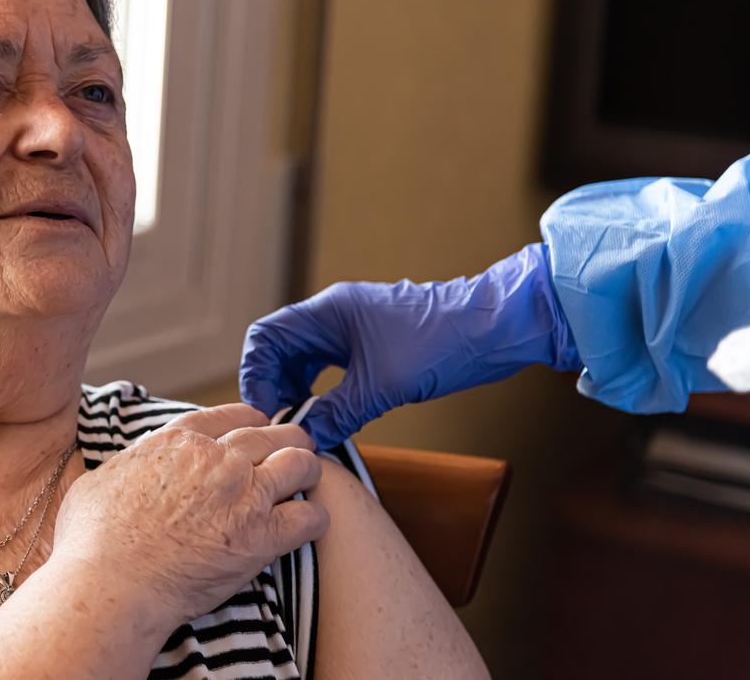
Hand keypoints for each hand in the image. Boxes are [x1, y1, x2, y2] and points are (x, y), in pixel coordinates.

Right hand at [51, 404, 327, 628]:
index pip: (232, 415)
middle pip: (272, 433)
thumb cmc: (92, 542)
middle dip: (287, 439)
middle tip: (293, 451)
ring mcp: (243, 495)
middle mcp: (217, 459)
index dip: (251, 420)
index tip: (258, 428)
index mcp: (179, 441)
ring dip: (307, 471)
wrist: (110, 585)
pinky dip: (315, 519)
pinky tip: (311, 524)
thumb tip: (123, 469)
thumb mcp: (99, 482)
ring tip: (308, 481)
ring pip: (300, 463)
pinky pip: (309, 517)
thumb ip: (126, 467)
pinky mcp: (260, 538)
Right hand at [239, 243, 581, 448]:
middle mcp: (334, 315)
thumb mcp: (383, 386)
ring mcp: (352, 328)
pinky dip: (321, 390)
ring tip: (302, 424)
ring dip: (297, 390)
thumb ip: (338, 412)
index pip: (267, 335)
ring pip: (304, 359)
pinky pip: (329, 366)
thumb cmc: (441, 344)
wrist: (493, 330)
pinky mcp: (370, 343)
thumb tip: (306, 436)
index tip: (265, 409)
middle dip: (274, 385)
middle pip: (281, 348)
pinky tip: (328, 415)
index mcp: (328, 312)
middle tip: (282, 423)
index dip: (256, 373)